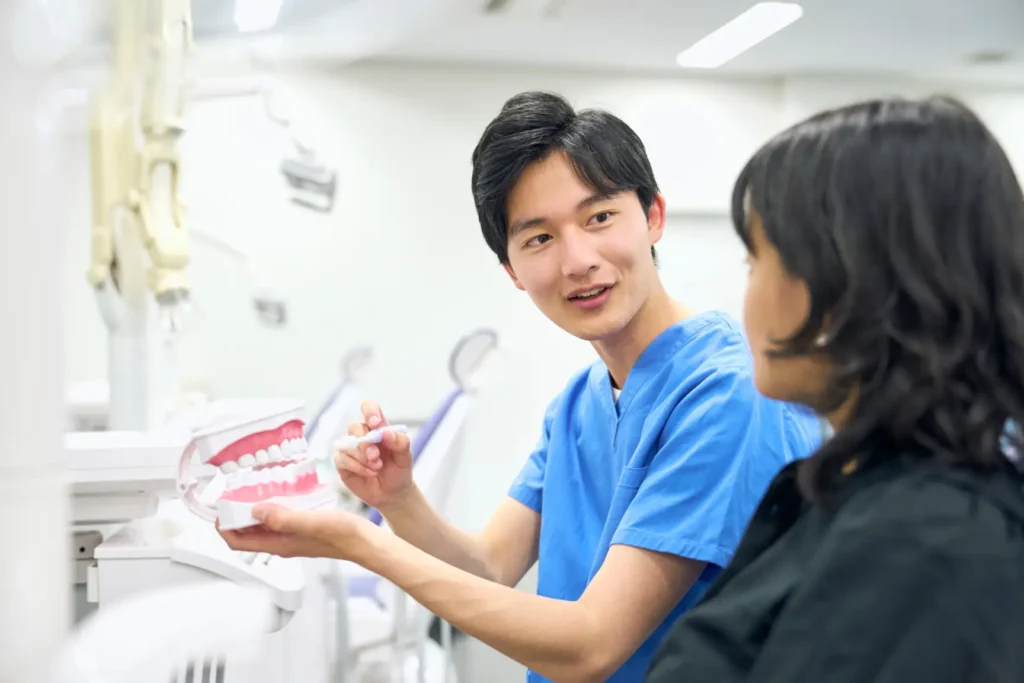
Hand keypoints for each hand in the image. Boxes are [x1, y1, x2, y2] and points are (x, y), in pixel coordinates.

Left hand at [217, 503, 373, 560]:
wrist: (365, 541)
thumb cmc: (342, 535)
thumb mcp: (310, 522)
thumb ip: (282, 518)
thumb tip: (255, 510)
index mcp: (279, 544)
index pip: (238, 542)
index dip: (224, 527)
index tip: (221, 507)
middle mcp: (282, 542)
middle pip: (247, 533)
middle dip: (236, 515)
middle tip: (235, 494)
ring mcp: (292, 536)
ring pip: (263, 525)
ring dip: (254, 509)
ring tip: (255, 489)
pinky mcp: (302, 529)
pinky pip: (279, 519)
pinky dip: (273, 506)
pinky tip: (282, 493)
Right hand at [334, 400, 414, 509]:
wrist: (392, 493)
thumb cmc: (399, 471)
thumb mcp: (406, 457)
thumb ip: (400, 442)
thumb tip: (385, 433)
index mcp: (378, 427)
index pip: (369, 408)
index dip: (369, 411)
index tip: (375, 424)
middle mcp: (362, 434)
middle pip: (355, 427)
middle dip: (366, 443)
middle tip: (376, 457)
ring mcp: (351, 448)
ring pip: (348, 444)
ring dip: (363, 458)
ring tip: (377, 468)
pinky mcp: (342, 462)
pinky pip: (342, 459)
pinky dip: (357, 467)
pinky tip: (369, 473)